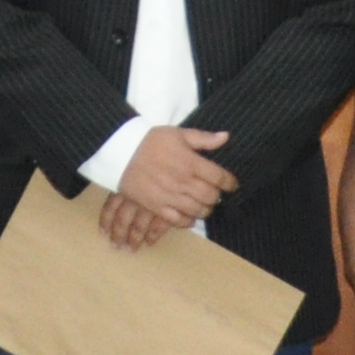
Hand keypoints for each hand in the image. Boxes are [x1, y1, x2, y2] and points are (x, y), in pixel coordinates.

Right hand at [101, 126, 236, 246]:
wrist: (122, 152)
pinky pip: (177, 220)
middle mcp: (183, 181)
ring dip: (205, 210)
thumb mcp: (178, 134)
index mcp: (190, 162)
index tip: (232, 184)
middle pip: (210, 196)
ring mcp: (170, 196)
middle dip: (217, 197)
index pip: (219, 177)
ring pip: (197, 210)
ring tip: (204, 205)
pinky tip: (189, 216)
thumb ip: (203, 138)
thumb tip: (226, 137)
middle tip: (216, 194)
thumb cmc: (150, 141)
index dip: (230, 182)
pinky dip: (187, 221)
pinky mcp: (157, 206)